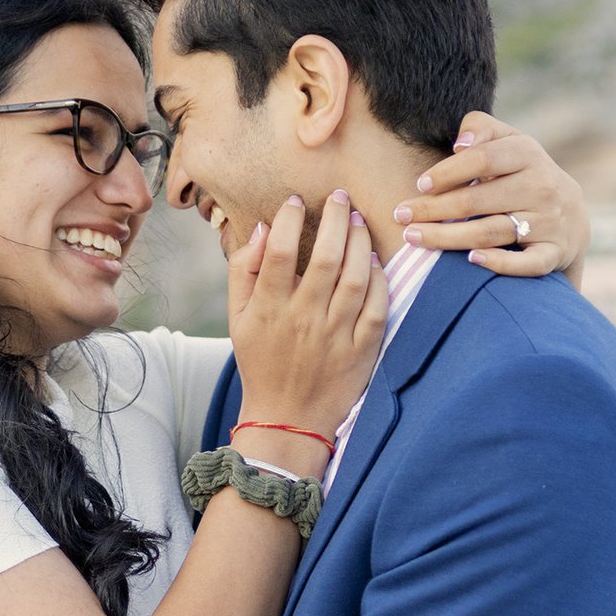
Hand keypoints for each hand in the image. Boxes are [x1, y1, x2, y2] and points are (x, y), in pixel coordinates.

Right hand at [227, 189, 386, 466]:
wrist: (287, 418)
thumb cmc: (261, 361)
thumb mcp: (237, 318)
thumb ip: (243, 270)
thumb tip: (261, 227)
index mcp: (269, 310)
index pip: (279, 253)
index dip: (288, 220)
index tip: (296, 201)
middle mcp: (303, 320)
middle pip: (324, 257)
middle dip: (335, 218)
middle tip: (341, 197)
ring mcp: (336, 335)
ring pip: (355, 277)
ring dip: (359, 242)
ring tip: (359, 219)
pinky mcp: (362, 350)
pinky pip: (377, 306)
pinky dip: (379, 278)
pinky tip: (374, 259)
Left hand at [394, 114, 589, 281]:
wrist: (570, 215)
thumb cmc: (522, 173)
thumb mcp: (508, 142)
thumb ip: (481, 128)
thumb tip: (460, 142)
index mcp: (528, 153)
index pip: (483, 159)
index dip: (448, 172)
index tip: (420, 185)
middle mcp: (542, 186)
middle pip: (478, 200)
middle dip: (434, 210)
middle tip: (400, 216)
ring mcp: (549, 222)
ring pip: (492, 232)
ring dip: (448, 237)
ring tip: (414, 238)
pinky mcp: (554, 253)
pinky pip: (528, 263)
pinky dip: (501, 263)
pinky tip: (471, 260)